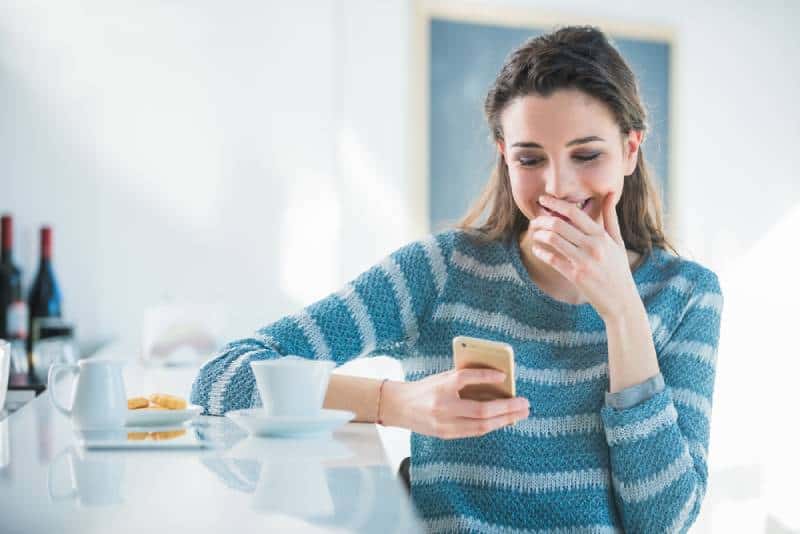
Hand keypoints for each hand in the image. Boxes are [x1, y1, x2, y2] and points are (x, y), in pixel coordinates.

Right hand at [381, 369, 529, 438]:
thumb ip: (464, 379)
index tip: (504, 374)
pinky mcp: (446, 434)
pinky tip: (504, 420)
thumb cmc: (425, 389)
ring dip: (504, 420)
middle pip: (480, 409)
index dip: (485, 376)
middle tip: (524, 403)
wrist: (399, 407)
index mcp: (440, 387)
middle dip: (506, 407)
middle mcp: (442, 406)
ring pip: (481, 425)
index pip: (465, 378)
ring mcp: (444, 424)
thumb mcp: (441, 378)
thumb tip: (496, 382)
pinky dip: (491, 425)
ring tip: (520, 413)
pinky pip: (474, 431)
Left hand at [530, 192, 638, 320]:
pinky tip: (536, 249)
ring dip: (539, 235)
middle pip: (559, 225)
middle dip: (542, 220)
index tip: (543, 199)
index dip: (556, 203)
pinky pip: (552, 259)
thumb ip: (611, 217)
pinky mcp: (575, 276)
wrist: (621, 300)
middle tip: (534, 220)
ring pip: (553, 240)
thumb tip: (611, 192)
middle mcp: (593, 246)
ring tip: (535, 233)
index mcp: (602, 235)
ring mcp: (584, 261)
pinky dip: (540, 252)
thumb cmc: (618, 269)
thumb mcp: (617, 241)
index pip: (575, 213)